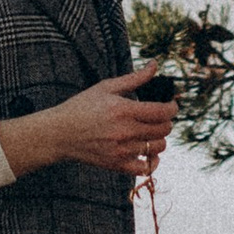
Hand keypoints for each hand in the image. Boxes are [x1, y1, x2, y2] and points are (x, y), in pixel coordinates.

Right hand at [0, 66, 175, 186]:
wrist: (60, 134)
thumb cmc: (82, 106)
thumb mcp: (106, 87)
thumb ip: (134, 78)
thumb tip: (155, 65)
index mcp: (123, 110)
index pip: (162, 112)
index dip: (173, 107)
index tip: (172, 105)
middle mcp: (124, 131)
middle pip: (163, 130)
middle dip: (167, 121)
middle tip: (160, 117)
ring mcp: (121, 150)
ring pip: (157, 147)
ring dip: (160, 138)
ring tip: (151, 132)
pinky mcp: (117, 165)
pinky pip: (146, 169)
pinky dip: (153, 161)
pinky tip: (149, 152)